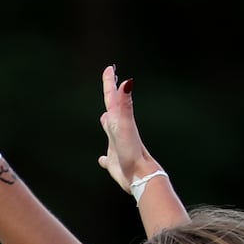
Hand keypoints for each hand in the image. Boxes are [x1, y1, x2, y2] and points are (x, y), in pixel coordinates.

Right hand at [98, 66, 157, 191]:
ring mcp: (116, 146)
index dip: (109, 84)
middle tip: (109, 84)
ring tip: (104, 116)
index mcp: (118, 121)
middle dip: (110, 97)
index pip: (112, 98)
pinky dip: (104, 157)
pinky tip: (102, 159)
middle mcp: (117, 131)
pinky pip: (107, 157)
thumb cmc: (132, 150)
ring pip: (109, 130)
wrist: (140, 175)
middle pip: (112, 109)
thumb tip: (127, 82)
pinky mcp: (115, 162)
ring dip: (106, 123)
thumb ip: (125, 104)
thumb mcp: (126, 125)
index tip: (109, 69)